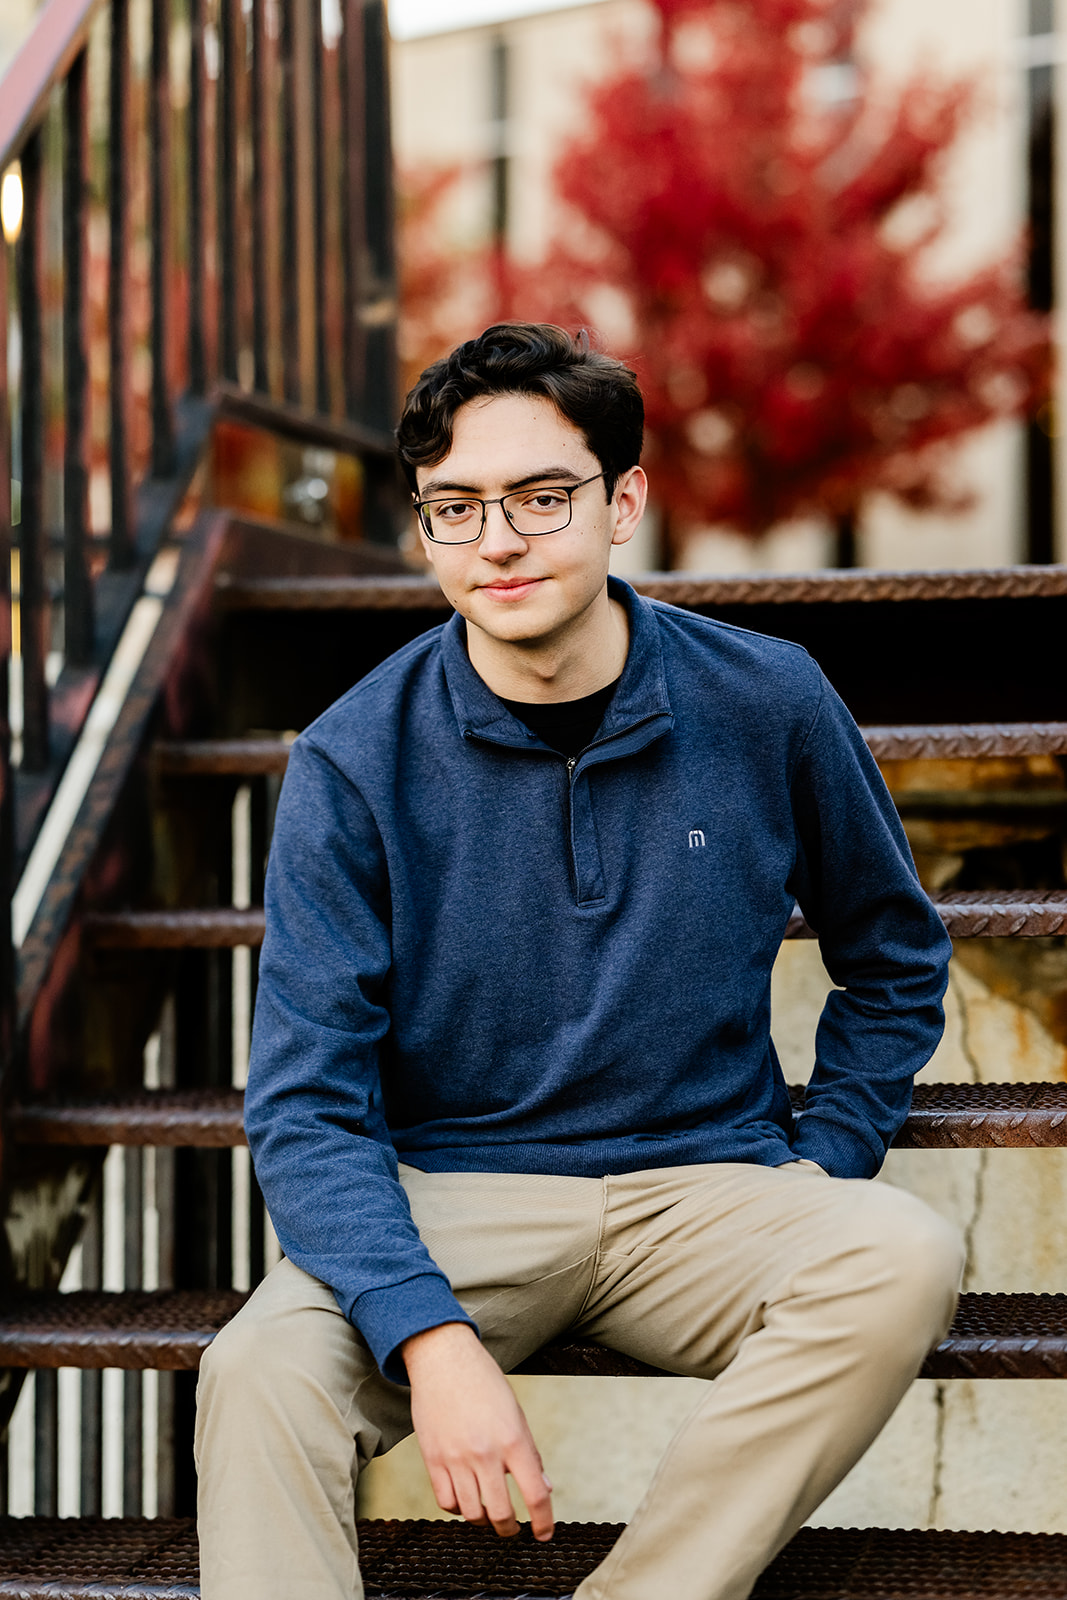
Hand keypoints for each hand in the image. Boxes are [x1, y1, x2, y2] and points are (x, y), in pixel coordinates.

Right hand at [401, 1322, 553, 1540]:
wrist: (444, 1358)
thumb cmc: (483, 1382)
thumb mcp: (516, 1413)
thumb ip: (529, 1453)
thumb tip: (543, 1487)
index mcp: (513, 1439)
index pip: (535, 1494)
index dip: (544, 1521)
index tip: (545, 1534)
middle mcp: (485, 1453)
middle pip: (500, 1514)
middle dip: (510, 1528)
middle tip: (513, 1527)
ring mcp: (456, 1458)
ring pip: (472, 1513)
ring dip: (483, 1520)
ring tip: (487, 1512)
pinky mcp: (432, 1459)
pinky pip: (446, 1501)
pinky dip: (458, 1508)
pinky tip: (464, 1498)